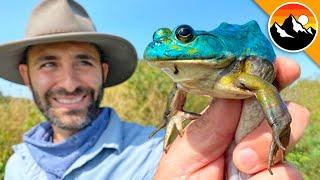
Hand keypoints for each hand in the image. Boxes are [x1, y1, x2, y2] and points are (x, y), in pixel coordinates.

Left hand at [154, 57, 308, 179]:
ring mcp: (265, 160)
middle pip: (282, 110)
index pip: (252, 93)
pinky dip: (271, 176)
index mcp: (226, 123)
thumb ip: (208, 126)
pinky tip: (248, 179)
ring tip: (240, 164)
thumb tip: (232, 92)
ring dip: (266, 148)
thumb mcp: (186, 154)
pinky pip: (291, 173)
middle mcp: (250, 138)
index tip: (282, 68)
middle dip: (272, 115)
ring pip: (288, 139)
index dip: (270, 77)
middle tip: (242, 143)